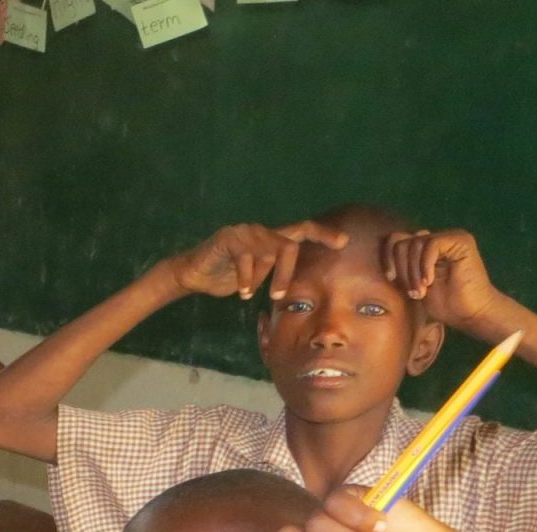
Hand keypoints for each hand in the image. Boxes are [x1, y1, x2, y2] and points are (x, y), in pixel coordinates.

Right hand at [171, 220, 347, 302]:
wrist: (193, 272)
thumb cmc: (225, 277)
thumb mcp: (257, 276)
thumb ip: (275, 273)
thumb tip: (295, 287)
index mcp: (270, 238)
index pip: (303, 230)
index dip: (323, 234)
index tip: (343, 242)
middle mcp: (261, 231)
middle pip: (288, 245)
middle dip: (286, 273)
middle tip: (277, 296)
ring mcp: (245, 232)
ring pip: (268, 254)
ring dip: (262, 279)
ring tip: (250, 294)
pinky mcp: (229, 238)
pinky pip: (246, 259)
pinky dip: (246, 279)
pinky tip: (241, 292)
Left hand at [380, 228, 502, 330]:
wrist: (470, 313)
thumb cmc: (444, 305)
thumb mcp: (412, 286)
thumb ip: (401, 270)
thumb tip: (383, 261)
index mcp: (422, 249)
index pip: (395, 241)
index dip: (388, 258)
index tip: (390, 280)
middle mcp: (435, 239)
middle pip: (402, 240)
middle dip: (401, 268)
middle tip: (410, 292)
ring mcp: (448, 238)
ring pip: (415, 243)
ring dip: (413, 271)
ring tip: (420, 292)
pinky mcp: (461, 240)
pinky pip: (432, 244)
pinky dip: (425, 265)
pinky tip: (429, 282)